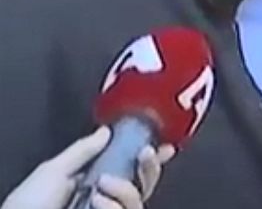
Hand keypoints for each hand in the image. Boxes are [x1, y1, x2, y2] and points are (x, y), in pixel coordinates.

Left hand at [1, 127, 176, 208]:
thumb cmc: (26, 207)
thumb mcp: (53, 170)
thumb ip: (83, 150)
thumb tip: (107, 131)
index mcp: (91, 182)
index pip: (128, 167)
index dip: (149, 155)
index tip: (163, 143)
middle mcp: (104, 200)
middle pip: (144, 182)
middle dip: (150, 165)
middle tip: (146, 153)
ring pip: (139, 200)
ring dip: (126, 188)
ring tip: (102, 184)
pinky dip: (117, 205)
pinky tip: (99, 201)